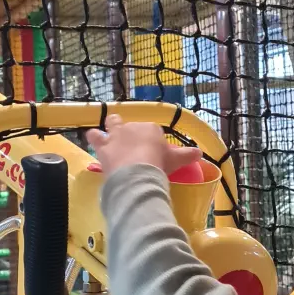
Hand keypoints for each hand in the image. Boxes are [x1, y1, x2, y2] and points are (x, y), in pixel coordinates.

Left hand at [85, 115, 201, 177]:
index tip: (153, 153)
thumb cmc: (159, 163)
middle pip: (130, 124)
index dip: (152, 141)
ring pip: (111, 123)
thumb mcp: (176, 160)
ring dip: (109, 128)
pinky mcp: (102, 145)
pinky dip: (93, 137)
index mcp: (151, 128)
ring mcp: (116, 135)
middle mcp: (133, 127)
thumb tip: (201, 153)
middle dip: (129, 129)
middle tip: (130, 143)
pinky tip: (92, 138)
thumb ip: (187, 155)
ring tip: (106, 134)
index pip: (152, 131)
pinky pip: (94, 136)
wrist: (137, 171)